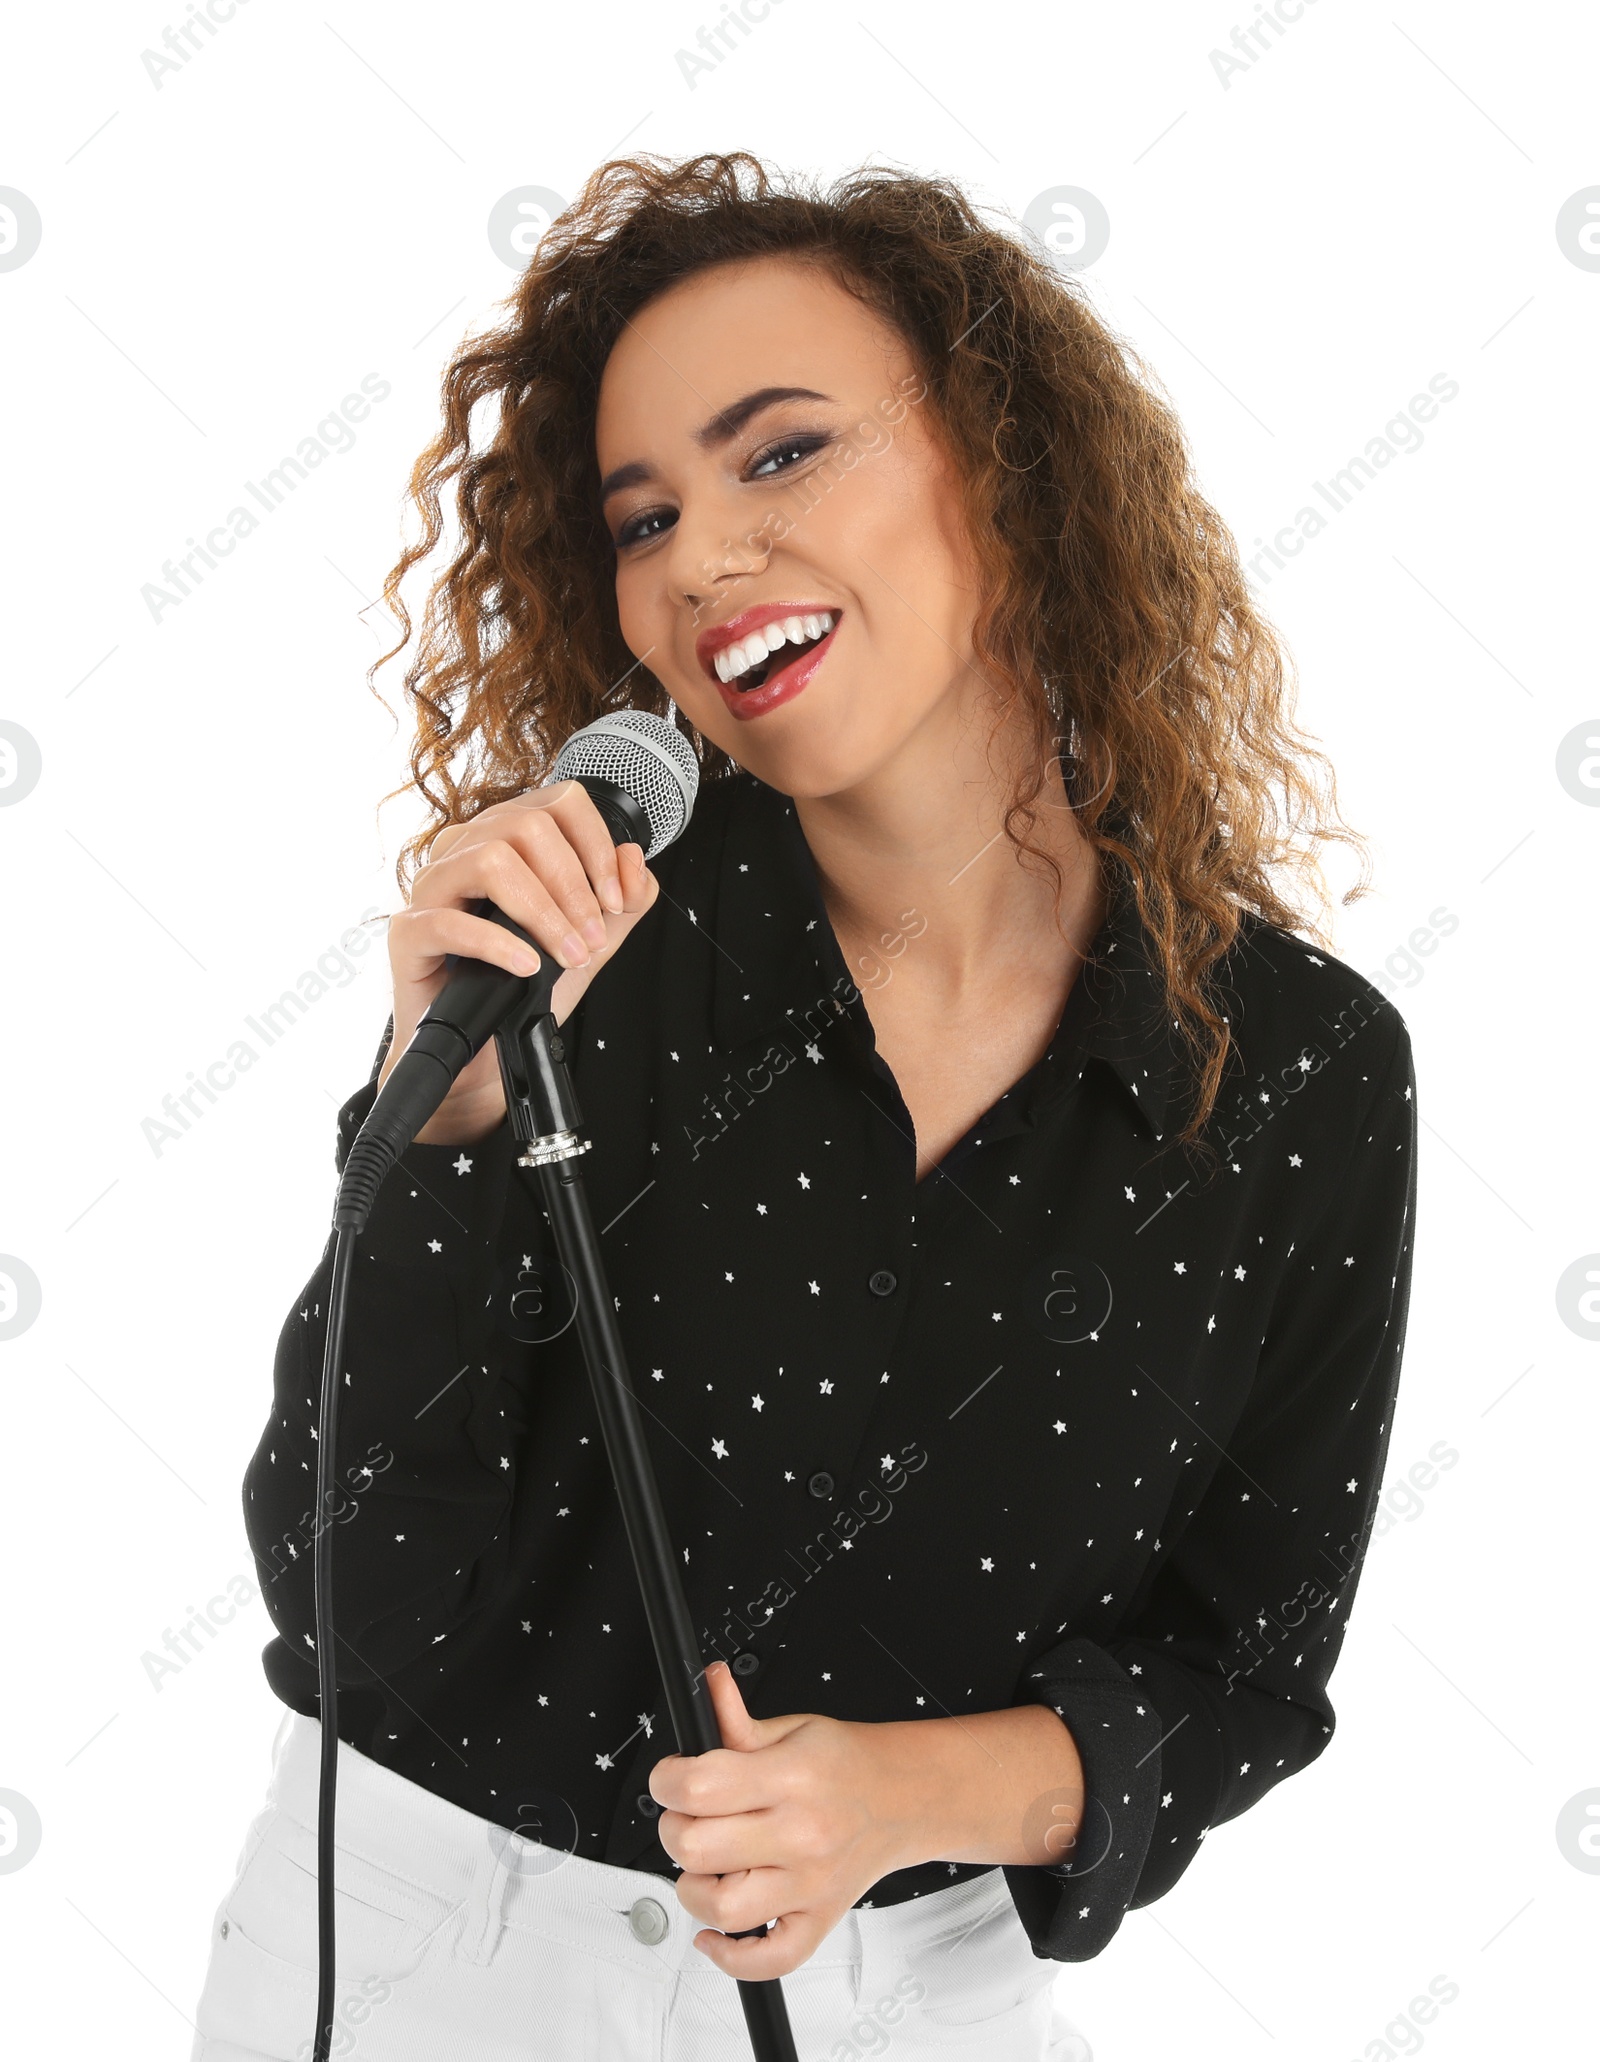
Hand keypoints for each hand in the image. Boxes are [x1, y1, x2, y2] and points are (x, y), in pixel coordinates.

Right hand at [377, 780, 659, 1144]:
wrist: (485, 1051)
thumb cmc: (527, 987)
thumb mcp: (592, 938)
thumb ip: (624, 899)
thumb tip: (633, 861)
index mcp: (509, 837)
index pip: (559, 803)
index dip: (597, 846)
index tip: (616, 899)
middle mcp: (466, 849)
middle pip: (526, 826)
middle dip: (574, 887)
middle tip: (593, 940)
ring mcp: (433, 886)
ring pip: (489, 860)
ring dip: (543, 913)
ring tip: (567, 955)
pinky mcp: (409, 931)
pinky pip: (448, 920)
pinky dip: (497, 943)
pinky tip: (525, 966)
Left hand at [648, 1662, 926, 1979]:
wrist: (902, 1798)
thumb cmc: (845, 1764)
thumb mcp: (792, 1728)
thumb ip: (737, 1718)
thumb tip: (708, 1684)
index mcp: (791, 1778)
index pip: (700, 1787)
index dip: (666, 1781)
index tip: (669, 1778)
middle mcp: (802, 1835)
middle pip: (697, 1849)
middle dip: (673, 1829)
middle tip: (685, 1816)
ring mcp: (811, 1885)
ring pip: (721, 1908)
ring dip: (693, 1887)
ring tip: (704, 1864)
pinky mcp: (818, 1920)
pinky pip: (767, 1959)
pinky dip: (730, 1954)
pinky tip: (715, 1929)